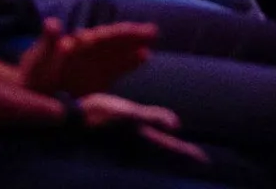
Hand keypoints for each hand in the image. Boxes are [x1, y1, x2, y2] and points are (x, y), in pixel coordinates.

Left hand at [19, 15, 156, 95]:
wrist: (31, 94)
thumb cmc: (33, 74)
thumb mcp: (38, 58)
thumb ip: (47, 42)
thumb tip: (53, 23)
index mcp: (76, 44)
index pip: (100, 37)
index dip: (116, 34)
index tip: (132, 31)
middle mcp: (88, 51)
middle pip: (113, 41)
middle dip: (131, 35)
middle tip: (153, 30)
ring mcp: (94, 65)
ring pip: (118, 52)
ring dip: (134, 46)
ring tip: (152, 39)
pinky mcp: (98, 80)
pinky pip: (117, 69)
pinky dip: (130, 62)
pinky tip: (145, 56)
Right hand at [77, 94, 206, 163]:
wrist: (70, 126)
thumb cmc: (98, 116)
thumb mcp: (126, 113)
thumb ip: (152, 117)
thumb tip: (177, 124)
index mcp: (142, 140)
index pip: (171, 150)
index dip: (188, 154)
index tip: (205, 161)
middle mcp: (136, 149)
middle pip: (164, 156)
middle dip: (180, 159)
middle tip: (195, 161)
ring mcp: (125, 149)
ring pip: (153, 156)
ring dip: (167, 157)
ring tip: (177, 156)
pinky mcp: (115, 145)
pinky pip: (141, 150)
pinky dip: (151, 150)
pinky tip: (147, 147)